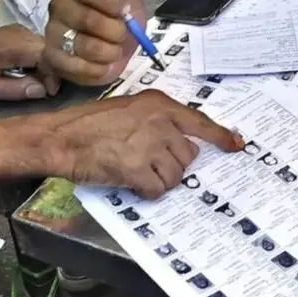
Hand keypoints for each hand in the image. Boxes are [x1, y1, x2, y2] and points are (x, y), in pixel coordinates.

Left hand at [0, 24, 59, 101]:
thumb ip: (14, 89)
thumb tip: (43, 90)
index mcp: (7, 45)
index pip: (46, 55)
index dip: (53, 74)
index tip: (49, 93)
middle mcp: (18, 32)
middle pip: (50, 49)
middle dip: (53, 70)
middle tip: (46, 90)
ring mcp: (18, 30)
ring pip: (47, 46)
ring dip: (47, 66)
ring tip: (39, 83)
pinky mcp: (16, 33)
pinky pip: (38, 45)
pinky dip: (40, 60)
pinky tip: (31, 73)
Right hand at [44, 0, 144, 85]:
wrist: (117, 47)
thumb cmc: (121, 18)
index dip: (109, 0)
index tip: (124, 11)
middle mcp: (59, 7)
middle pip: (87, 19)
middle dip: (115, 31)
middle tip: (123, 35)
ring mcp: (53, 33)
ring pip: (85, 46)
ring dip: (110, 52)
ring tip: (115, 51)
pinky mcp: (54, 59)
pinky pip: (78, 68)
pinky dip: (100, 70)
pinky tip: (106, 65)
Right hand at [47, 90, 242, 197]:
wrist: (61, 137)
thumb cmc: (90, 124)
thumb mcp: (130, 110)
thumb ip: (157, 120)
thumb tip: (180, 141)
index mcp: (160, 105)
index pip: (200, 122)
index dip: (221, 137)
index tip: (236, 146)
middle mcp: (160, 122)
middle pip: (188, 156)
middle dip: (174, 164)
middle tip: (150, 163)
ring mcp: (151, 145)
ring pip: (176, 175)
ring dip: (161, 180)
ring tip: (138, 171)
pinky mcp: (138, 169)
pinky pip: (159, 189)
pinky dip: (149, 191)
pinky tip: (133, 183)